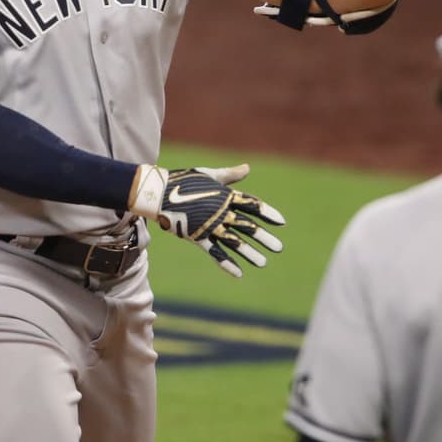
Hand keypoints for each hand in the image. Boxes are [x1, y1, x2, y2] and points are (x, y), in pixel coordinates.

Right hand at [130, 164, 284, 277]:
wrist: (159, 192)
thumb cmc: (185, 180)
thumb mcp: (209, 175)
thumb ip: (229, 175)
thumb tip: (247, 168)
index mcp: (225, 195)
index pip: (252, 205)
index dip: (267, 213)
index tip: (282, 223)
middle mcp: (220, 211)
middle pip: (247, 226)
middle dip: (263, 237)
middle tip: (278, 248)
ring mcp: (209, 225)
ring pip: (233, 241)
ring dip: (249, 253)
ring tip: (263, 263)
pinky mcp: (197, 236)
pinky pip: (214, 251)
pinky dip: (226, 262)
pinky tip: (238, 273)